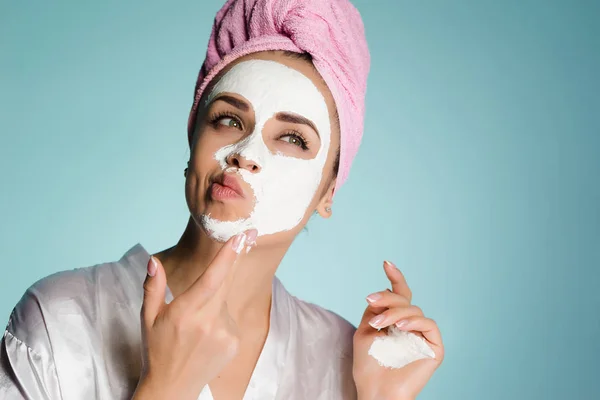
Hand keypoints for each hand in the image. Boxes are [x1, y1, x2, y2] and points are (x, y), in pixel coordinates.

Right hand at [132, 229, 256, 399]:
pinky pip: (229, 318)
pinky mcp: (234, 342)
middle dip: (238, 256)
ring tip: (196, 324)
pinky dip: (220, 318)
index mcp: (185, 312)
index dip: (227, 256)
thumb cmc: (157, 350)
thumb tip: (153, 260)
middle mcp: (208, 322)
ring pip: (224, 301)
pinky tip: (206, 335)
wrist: (172, 388)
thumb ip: (153, 287)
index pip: (211, 279)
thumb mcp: (148, 318)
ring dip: (215, 301)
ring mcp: (224, 334)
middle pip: (227, 281)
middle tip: (250, 233)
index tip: (240, 237)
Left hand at [353, 261, 443, 399]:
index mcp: (396, 322)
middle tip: (370, 301)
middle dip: (386, 298)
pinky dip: (414, 321)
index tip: (386, 263)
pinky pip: (429, 324)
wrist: (375, 392)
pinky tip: (400, 326)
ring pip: (414, 310)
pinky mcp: (434, 348)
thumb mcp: (365, 331)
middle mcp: (411, 327)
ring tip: (379, 324)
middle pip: (404, 300)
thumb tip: (383, 290)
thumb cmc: (368, 367)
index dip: (395, 278)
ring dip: (394, 312)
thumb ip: (375, 310)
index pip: (400, 295)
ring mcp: (423, 337)